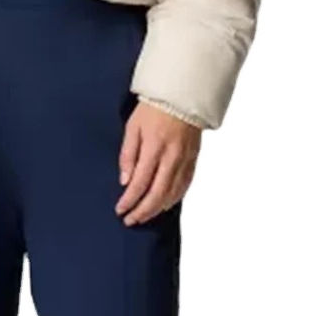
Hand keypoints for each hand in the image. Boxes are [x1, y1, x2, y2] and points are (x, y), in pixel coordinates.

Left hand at [115, 101, 200, 225]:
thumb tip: (124, 181)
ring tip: (144, 216)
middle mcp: (171, 156)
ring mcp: (184, 159)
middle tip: (131, 220)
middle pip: (157, 194)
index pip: (140, 182)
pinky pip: (185, 185)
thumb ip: (128, 154)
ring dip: (157, 209)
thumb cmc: (153, 107)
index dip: (129, 200)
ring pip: (172, 193)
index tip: (120, 210)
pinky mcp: (193, 159)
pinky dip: (174, 199)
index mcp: (153, 146)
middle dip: (143, 211)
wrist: (181, 95)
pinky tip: (164, 204)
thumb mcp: (132, 126)